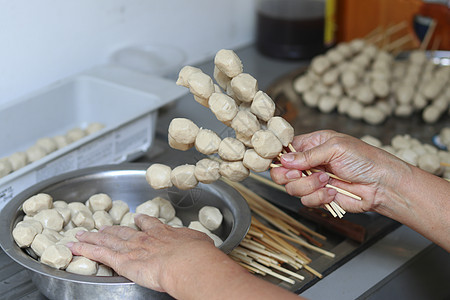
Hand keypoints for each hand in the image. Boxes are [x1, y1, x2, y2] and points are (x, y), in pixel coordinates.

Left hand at [67, 214, 214, 291]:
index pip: (149, 225)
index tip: (136, 218)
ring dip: (93, 237)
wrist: (187, 261)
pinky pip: (98, 253)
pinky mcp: (121, 260)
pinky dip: (84, 248)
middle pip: (123, 232)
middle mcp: (144, 238)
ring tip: (82, 234)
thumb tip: (201, 244)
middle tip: (103, 227)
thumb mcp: (200, 242)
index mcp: (163, 234)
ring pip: (107, 241)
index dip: (141, 222)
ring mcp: (131, 248)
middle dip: (111, 229)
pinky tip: (74, 245)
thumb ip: (195, 241)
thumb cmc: (197, 253)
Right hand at [270, 130, 409, 212]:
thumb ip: (308, 155)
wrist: (382, 185)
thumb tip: (284, 159)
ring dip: (308, 186)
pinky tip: (332, 192)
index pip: (286, 150)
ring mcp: (313, 181)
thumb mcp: (335, 148)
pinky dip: (318, 197)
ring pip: (292, 188)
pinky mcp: (319, 197)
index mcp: (312, 145)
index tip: (283, 163)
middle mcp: (309, 163)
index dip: (280, 158)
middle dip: (290, 175)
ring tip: (326, 180)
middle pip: (282, 172)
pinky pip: (306, 201)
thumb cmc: (365, 160)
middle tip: (301, 174)